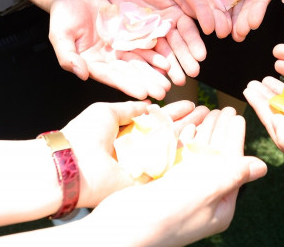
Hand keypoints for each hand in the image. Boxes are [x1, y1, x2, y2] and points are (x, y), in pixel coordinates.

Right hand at [48, 0, 172, 99]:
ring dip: (153, 73)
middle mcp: (105, 60)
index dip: (126, 85)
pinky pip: (142, 47)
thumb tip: (82, 75)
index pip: (110, 77)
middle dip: (145, 83)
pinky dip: (153, 55)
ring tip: (168, 82)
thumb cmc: (61, 15)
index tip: (142, 93)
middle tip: (163, 93)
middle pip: (128, 73)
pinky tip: (166, 63)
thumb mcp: (59, 35)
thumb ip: (68, 56)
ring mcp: (117, 49)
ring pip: (138, 63)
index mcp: (90, 64)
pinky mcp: (126, 37)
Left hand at [59, 100, 209, 208]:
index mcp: (125, 133)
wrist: (73, 164)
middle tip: (207, 112)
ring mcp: (143, 165)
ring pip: (172, 149)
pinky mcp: (146, 180)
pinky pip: (168, 166)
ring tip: (210, 121)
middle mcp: (136, 149)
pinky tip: (200, 139)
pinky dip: (184, 153)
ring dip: (191, 135)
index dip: (174, 112)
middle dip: (188, 122)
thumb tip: (147, 105)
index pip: (156, 120)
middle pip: (168, 134)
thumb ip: (129, 109)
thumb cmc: (84, 134)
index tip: (190, 105)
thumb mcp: (106, 111)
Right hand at [79, 107, 266, 245]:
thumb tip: (263, 167)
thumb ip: (234, 174)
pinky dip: (187, 143)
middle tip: (226, 109)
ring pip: (201, 157)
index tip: (237, 115)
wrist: (120, 229)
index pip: (234, 165)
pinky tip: (190, 127)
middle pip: (219, 159)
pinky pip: (183, 161)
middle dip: (222, 133)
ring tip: (211, 112)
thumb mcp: (206, 190)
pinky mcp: (166, 189)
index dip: (235, 138)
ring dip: (206, 134)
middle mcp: (205, 202)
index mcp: (220, 206)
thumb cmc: (166, 211)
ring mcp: (185, 196)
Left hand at [103, 0, 207, 84]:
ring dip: (173, 66)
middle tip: (195, 72)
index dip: (196, 41)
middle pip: (179, 44)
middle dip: (187, 58)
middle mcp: (170, 26)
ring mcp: (155, 34)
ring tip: (179, 81)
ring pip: (165, 52)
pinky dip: (152, 65)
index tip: (202, 55)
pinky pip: (146, 54)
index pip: (190, 28)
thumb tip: (200, 10)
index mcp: (181, 12)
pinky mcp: (138, 40)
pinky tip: (158, 75)